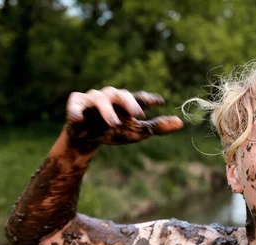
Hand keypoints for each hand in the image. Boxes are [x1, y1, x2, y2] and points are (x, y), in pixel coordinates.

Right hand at [66, 87, 182, 149]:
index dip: (150, 98)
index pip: (140, 97)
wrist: (88, 139)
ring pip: (101, 100)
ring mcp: (92, 99)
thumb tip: (181, 122)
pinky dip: (75, 110)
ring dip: (107, 111)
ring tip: (115, 124)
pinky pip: (75, 104)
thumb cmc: (114, 131)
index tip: (161, 102)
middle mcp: (110, 96)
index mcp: (126, 102)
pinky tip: (77, 118)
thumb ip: (157, 126)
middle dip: (129, 103)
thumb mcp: (138, 131)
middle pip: (121, 94)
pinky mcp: (76, 104)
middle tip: (138, 114)